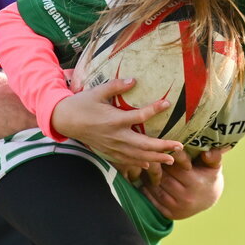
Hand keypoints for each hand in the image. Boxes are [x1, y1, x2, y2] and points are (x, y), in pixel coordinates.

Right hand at [50, 77, 182, 168]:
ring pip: (138, 156)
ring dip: (156, 158)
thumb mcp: (97, 91)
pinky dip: (139, 163)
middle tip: (179, 146)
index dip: (154, 109)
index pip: (139, 116)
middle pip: (144, 144)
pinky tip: (150, 164)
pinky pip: (126, 161)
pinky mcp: (108, 152)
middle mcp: (116, 136)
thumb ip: (116, 86)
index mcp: (114, 120)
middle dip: (163, 147)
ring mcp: (112, 147)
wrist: (65, 120)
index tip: (167, 103)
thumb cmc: (82, 104)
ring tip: (171, 159)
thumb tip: (134, 80)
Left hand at [140, 147, 226, 219]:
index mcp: (195, 183)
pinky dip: (147, 191)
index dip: (166, 158)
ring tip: (146, 168)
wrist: (209, 199)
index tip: (162, 151)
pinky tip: (146, 181)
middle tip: (149, 158)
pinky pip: (154, 201)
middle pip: (163, 178)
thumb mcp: (214, 166)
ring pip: (156, 189)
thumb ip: (214, 157)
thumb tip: (207, 152)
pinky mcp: (170, 214)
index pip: (175, 167)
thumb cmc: (208, 177)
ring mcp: (177, 208)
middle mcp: (186, 197)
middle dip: (156, 168)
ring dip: (148, 179)